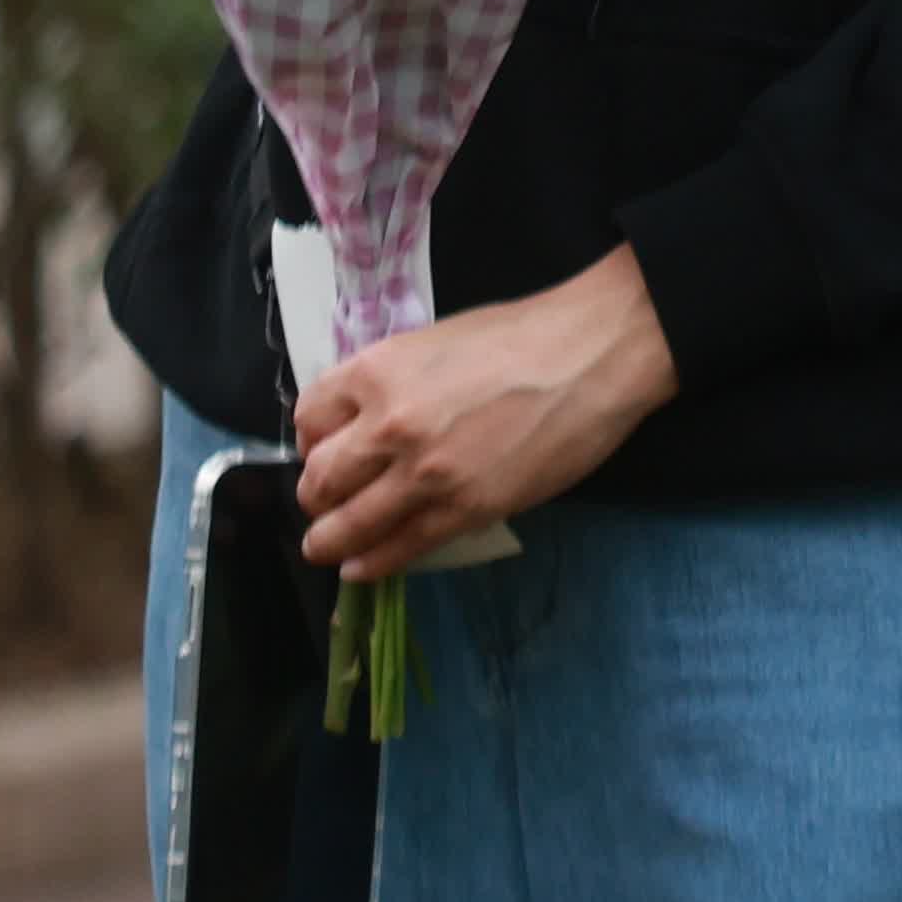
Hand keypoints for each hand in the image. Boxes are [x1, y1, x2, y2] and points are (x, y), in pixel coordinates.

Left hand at [291, 247, 676, 582]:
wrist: (593, 355)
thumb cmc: (523, 335)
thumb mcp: (437, 339)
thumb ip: (394, 381)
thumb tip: (370, 417)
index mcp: (379, 372)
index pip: (308, 418)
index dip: (312, 440)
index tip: (325, 450)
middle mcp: (388, 426)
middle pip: (319, 479)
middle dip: (317, 494)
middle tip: (328, 500)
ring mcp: (424, 474)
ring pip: (347, 524)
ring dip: (329, 539)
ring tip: (327, 546)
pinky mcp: (463, 510)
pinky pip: (399, 548)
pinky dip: (372, 562)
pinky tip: (361, 565)